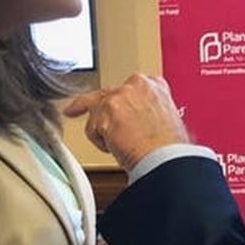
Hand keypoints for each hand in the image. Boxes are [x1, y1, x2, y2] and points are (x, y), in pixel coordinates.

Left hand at [64, 74, 189, 171]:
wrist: (166, 159)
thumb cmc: (170, 149)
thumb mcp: (168, 120)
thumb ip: (149, 112)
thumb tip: (140, 122)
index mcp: (155, 85)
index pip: (129, 87)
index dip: (120, 101)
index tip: (115, 109)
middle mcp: (136, 85)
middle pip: (105, 95)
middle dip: (96, 109)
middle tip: (74, 111)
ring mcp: (119, 96)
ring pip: (95, 111)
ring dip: (101, 131)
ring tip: (115, 146)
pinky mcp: (105, 110)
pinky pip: (91, 129)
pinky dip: (100, 143)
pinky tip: (114, 149)